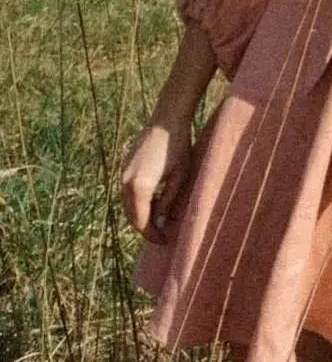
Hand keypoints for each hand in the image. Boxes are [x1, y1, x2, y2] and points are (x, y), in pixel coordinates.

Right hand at [120, 123, 192, 244]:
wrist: (166, 120)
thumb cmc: (178, 147)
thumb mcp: (179, 178)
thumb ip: (167, 202)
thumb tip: (158, 223)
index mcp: (139, 187)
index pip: (141, 221)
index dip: (152, 235)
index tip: (164, 241)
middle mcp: (125, 182)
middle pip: (132, 215)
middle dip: (145, 227)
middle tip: (161, 234)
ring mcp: (122, 173)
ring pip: (128, 204)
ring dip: (141, 214)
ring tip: (159, 220)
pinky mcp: (124, 166)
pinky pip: (127, 191)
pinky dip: (137, 201)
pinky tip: (153, 200)